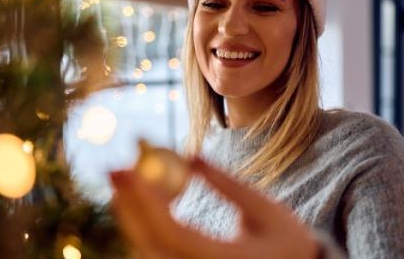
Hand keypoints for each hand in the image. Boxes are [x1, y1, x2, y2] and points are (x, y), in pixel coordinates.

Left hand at [109, 157, 320, 258]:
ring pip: (148, 246)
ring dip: (132, 211)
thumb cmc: (287, 243)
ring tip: (126, 175)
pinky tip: (143, 196)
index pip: (173, 233)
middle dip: (130, 203)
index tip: (130, 168)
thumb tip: (190, 155)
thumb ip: (228, 185)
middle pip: (151, 242)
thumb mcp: (265, 211)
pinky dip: (145, 220)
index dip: (146, 201)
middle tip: (116, 168)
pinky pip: (157, 247)